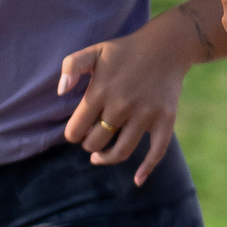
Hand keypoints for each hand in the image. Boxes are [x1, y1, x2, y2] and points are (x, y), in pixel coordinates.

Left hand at [57, 14, 196, 182]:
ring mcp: (145, 115)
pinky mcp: (165, 120)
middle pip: (96, 142)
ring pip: (120, 152)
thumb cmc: (125, 50)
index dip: (72, 134)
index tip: (76, 132)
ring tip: (98, 156)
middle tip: (90, 137)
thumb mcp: (94, 50)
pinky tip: (137, 180)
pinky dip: (146, 169)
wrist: (166, 46)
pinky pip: (156, 152)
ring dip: (106, 158)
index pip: (76, 128)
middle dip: (88, 144)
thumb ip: (71, 66)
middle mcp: (122, 106)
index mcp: (101, 91)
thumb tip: (60, 92)